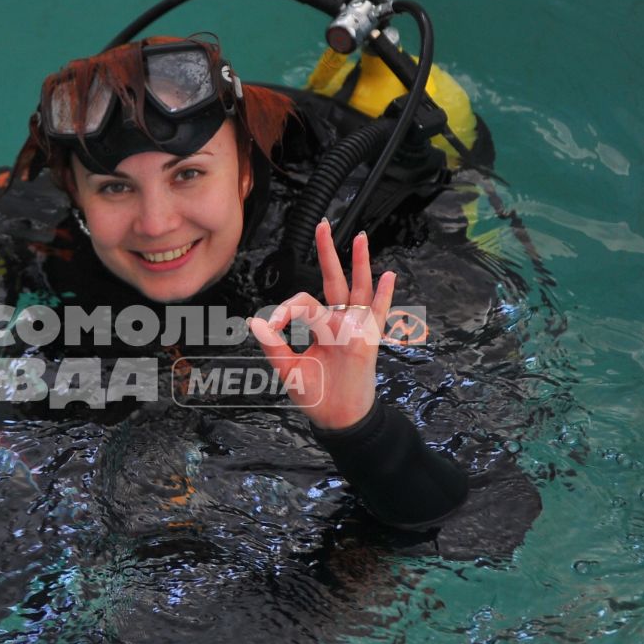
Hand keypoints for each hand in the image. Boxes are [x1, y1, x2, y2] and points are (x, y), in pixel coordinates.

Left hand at [248, 221, 395, 431]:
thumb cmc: (316, 394)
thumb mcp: (288, 369)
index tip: (271, 325)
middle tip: (322, 224)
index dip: (284, 309)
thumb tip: (255, 321)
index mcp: (320, 326)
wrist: (337, 418)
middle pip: (334, 280)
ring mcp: (356, 328)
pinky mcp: (368, 341)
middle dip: (327, 252)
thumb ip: (273, 345)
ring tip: (361, 237)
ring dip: (360, 263)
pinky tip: (388, 275)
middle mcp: (340, 322)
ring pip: (358, 289)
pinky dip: (384, 295)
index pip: (303, 302)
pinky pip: (378, 314)